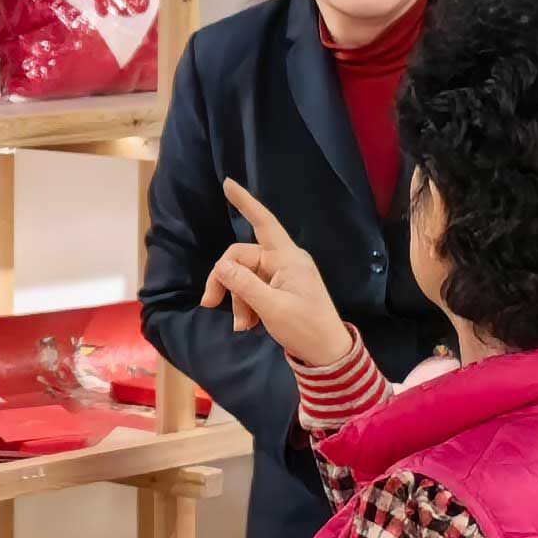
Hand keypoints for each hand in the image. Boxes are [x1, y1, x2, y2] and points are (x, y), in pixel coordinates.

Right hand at [202, 180, 356, 374]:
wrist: (327, 353)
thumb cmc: (305, 328)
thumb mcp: (271, 308)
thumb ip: (244, 285)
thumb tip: (221, 267)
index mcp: (287, 258)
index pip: (264, 222)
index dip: (246, 202)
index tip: (228, 184)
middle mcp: (284, 261)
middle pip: (241, 257)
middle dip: (225, 281)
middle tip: (210, 306)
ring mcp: (281, 275)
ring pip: (243, 276)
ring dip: (237, 300)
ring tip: (242, 327)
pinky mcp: (279, 289)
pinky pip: (252, 288)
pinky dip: (245, 305)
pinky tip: (248, 325)